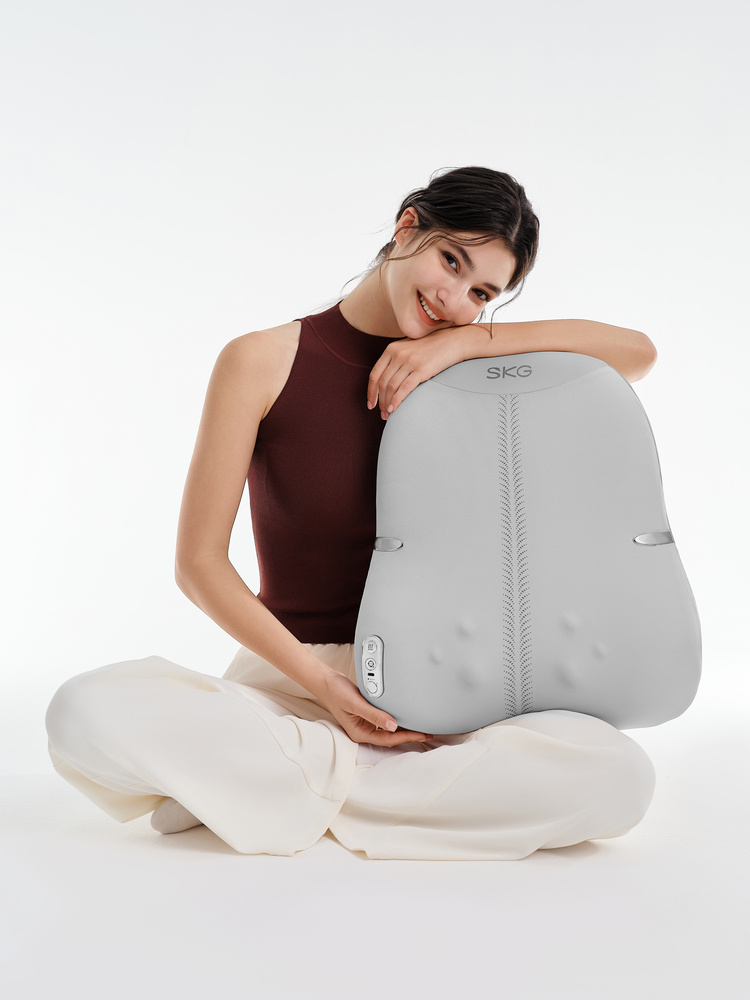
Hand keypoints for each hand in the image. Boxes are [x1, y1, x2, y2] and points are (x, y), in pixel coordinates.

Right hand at [316, 671, 432, 745]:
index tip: (422, 734)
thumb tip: (393, 726)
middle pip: (391, 738)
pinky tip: (405, 716)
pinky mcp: (367, 713)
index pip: (388, 740)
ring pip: (389, 730)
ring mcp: (366, 722)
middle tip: (429, 733)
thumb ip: (374, 715)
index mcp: (360, 733)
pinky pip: (385, 719)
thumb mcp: (356, 703)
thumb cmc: (336, 692)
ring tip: (421, 727)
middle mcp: (364, 730)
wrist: (326, 680)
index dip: (407, 738)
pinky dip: (397, 719)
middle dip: (409, 736)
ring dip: (405, 728)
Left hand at [367, 327, 471, 418]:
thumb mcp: (408, 348)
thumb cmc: (431, 348)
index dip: (370, 391)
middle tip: (381, 413)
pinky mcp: (421, 370)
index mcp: (391, 349)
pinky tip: (394, 409)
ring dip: (387, 403)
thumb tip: (386, 382)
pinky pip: (404, 389)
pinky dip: (396, 401)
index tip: (370, 403)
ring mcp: (409, 362)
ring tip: (388, 414)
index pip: (375, 374)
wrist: (452, 342)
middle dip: (379, 401)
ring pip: (391, 387)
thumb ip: (396, 360)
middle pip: (382, 383)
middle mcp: (398, 354)